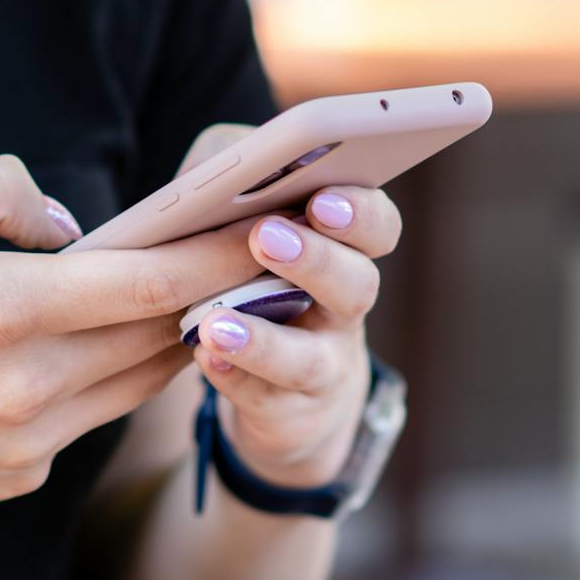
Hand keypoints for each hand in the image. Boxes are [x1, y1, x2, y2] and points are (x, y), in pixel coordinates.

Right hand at [0, 154, 267, 543]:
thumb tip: (71, 220)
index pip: (145, 280)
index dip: (219, 251)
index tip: (274, 222)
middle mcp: (25, 387)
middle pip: (163, 335)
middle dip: (224, 291)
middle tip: (273, 247)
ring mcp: (26, 444)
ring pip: (140, 382)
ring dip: (183, 337)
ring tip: (220, 288)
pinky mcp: (17, 479)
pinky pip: (88, 416)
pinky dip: (109, 375)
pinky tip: (119, 341)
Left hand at [179, 126, 399, 488]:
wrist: (283, 394)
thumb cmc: (260, 281)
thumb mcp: (255, 226)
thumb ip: (244, 190)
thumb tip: (224, 166)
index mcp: (345, 251)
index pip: (376, 226)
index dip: (359, 213)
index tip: (323, 198)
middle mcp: (344, 309)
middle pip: (357, 284)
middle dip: (316, 259)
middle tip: (266, 236)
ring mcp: (322, 367)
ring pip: (308, 358)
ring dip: (263, 339)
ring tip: (215, 321)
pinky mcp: (286, 413)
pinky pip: (263, 399)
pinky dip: (231, 376)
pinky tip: (203, 357)